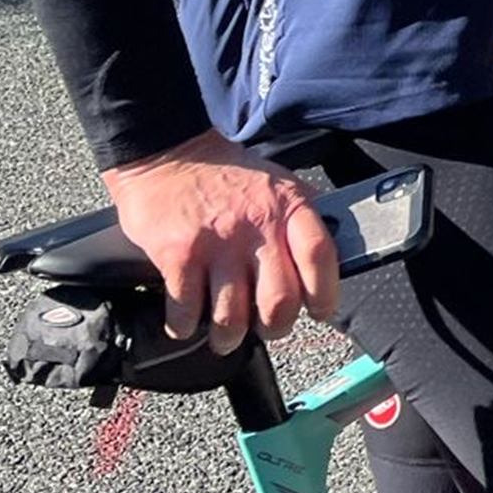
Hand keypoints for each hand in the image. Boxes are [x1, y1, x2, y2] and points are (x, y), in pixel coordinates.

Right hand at [102, 133, 339, 352]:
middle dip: (273, 328)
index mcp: (288, 206)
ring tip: (225, 332)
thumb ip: (301, 222)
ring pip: (231, 319)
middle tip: (265, 327)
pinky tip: (188, 317)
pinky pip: (186, 314)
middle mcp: (256, 226)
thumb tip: (325, 268)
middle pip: (278, 302)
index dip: (324, 293)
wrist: (167, 154)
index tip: (319, 310)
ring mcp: (216, 244)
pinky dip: (185, 326)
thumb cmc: (227, 177)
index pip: (319, 256)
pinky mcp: (177, 257)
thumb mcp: (277, 185)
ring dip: (228, 337)